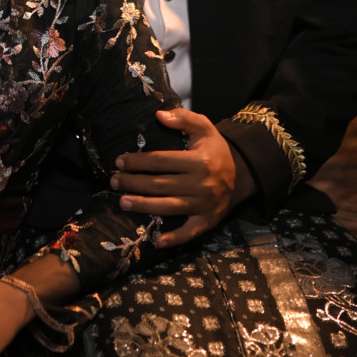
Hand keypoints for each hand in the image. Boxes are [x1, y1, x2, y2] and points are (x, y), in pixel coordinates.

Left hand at [111, 108, 251, 248]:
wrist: (242, 174)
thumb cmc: (215, 149)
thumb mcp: (204, 128)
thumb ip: (183, 118)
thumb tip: (159, 115)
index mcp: (199, 161)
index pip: (160, 160)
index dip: (138, 161)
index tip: (120, 161)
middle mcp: (201, 184)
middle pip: (160, 184)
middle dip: (133, 183)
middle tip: (114, 180)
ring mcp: (204, 205)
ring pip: (168, 207)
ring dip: (143, 206)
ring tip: (122, 202)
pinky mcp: (207, 221)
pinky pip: (190, 232)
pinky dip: (174, 238)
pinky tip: (157, 241)